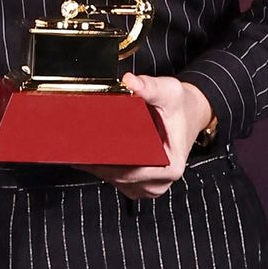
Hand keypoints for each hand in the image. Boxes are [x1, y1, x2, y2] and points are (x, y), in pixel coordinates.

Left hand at [84, 74, 212, 200]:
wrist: (189, 113)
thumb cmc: (181, 107)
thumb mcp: (169, 92)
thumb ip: (150, 86)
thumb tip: (129, 81)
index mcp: (170, 166)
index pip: (131, 171)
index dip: (108, 160)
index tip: (89, 146)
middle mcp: (159, 182)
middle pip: (118, 177)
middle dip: (98, 160)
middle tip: (78, 140)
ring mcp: (147, 186)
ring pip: (113, 180)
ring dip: (98, 164)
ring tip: (81, 143)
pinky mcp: (138, 183)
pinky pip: (114, 179)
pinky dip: (102, 166)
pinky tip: (89, 150)